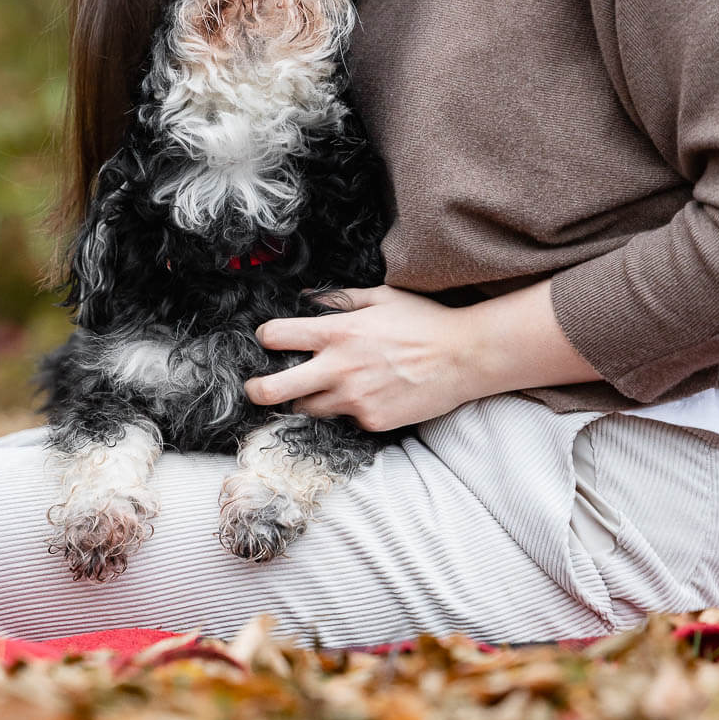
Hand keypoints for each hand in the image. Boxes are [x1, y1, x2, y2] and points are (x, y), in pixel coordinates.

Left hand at [244, 285, 474, 430]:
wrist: (463, 357)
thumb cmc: (423, 321)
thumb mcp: (380, 297)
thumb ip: (339, 299)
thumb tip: (307, 297)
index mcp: (337, 332)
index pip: (277, 336)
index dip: (266, 338)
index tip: (269, 341)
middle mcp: (339, 368)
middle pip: (274, 389)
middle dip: (257, 390)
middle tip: (255, 388)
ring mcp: (354, 400)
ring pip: (306, 409)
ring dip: (306, 400)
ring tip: (320, 388)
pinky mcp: (370, 422)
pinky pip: (345, 419)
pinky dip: (348, 409)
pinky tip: (366, 395)